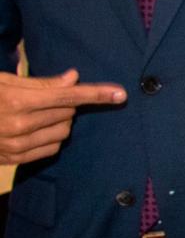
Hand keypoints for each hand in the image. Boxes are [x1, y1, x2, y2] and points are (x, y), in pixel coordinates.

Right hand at [0, 69, 125, 164]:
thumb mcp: (4, 81)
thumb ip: (40, 83)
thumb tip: (73, 78)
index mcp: (17, 100)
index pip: (68, 96)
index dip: (96, 93)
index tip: (120, 93)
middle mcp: (19, 124)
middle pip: (68, 113)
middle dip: (65, 104)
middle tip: (44, 99)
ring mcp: (16, 145)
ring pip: (63, 132)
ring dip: (59, 122)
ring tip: (36, 114)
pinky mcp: (14, 159)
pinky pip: (51, 149)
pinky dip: (50, 138)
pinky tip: (33, 130)